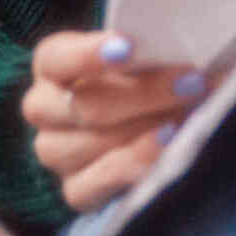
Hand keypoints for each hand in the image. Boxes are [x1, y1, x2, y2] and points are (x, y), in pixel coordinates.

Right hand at [21, 30, 211, 211]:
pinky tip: (167, 144)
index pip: (58, 58)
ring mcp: (55, 152)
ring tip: (188, 115)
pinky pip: (99, 181)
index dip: (89, 54)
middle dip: (144, 93)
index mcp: (52, 64)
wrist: (151, 117)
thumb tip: (182, 45)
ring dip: (147, 127)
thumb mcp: (146, 52)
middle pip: (84, 105)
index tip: (129, 47)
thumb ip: (152, 47)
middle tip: (191, 82)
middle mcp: (44, 108)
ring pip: (92, 143)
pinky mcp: (76, 190)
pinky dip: (136, 161)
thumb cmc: (147, 72)